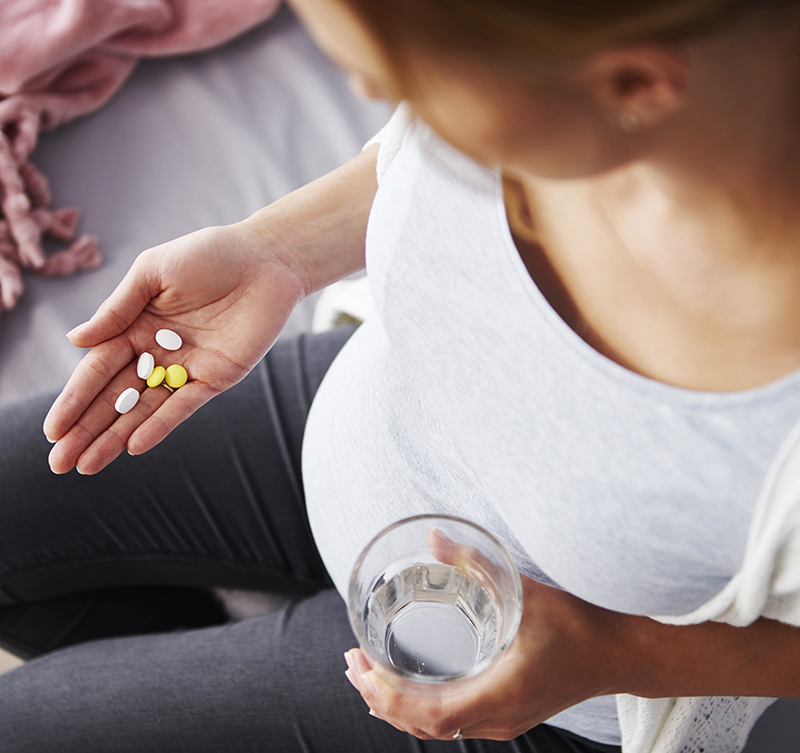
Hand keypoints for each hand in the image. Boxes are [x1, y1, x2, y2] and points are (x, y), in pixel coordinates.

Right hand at [43, 221, 306, 473]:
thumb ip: (118, 309)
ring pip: (145, 409)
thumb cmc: (207, 255)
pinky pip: (184, 405)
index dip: (75, 400)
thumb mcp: (153, 272)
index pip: (98, 370)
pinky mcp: (216, 377)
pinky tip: (134, 446)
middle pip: (116, 397)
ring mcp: (186, 368)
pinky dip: (160, 425)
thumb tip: (75, 341)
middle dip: (87, 429)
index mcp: (135, 326)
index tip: (53, 430)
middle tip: (59, 463)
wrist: (264, 260)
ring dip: (116, 437)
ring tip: (86, 465)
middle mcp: (157, 352)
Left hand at [344, 575, 638, 740]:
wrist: (622, 654)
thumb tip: (434, 538)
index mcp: (500, 694)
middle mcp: (498, 717)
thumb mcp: (525, 591)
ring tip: (369, 677)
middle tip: (352, 665)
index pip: (431, 716)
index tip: (362, 668)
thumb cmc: (580, 626)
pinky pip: (455, 724)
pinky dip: (422, 711)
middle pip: (426, 727)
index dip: (390, 697)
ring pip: (439, 729)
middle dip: (381, 699)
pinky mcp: (509, 713)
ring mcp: (505, 720)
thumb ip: (477, 564)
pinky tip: (410, 691)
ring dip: (399, 706)